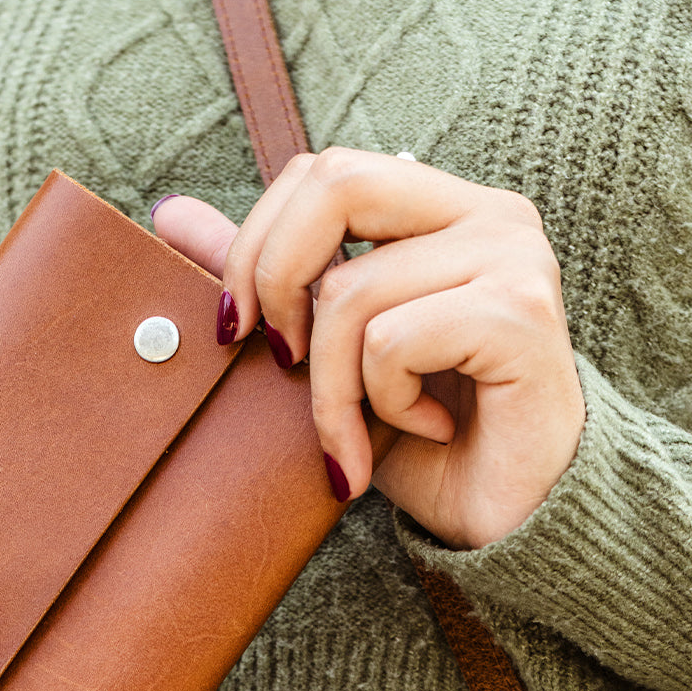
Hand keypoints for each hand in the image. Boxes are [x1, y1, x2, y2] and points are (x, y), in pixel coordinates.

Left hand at [153, 150, 585, 549]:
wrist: (514, 519)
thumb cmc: (426, 438)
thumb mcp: (329, 353)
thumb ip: (269, 275)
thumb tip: (172, 213)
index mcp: (444, 209)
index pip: (323, 170)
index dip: (256, 241)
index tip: (233, 328)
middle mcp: (489, 215)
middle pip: (337, 185)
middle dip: (276, 278)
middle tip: (277, 364)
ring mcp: (512, 258)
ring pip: (351, 291)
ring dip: (332, 389)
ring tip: (362, 436)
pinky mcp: (519, 314)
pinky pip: (393, 342)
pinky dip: (386, 404)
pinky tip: (428, 429)